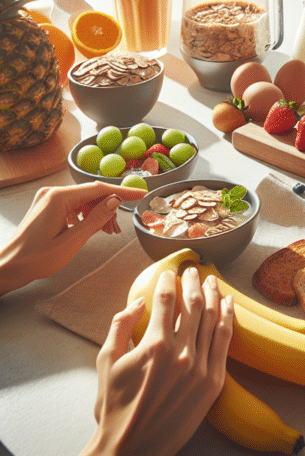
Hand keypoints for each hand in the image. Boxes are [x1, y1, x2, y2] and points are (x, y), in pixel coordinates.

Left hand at [0, 182, 146, 294]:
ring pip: (84, 199)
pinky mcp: (48, 205)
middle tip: (117, 228)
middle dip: (109, 208)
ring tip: (107, 231)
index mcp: (58, 198)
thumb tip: (115, 202)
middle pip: (91, 194)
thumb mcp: (72, 240)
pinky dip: (87, 214)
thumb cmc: (36, 258)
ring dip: (98, 212)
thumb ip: (96, 219)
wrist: (10, 266)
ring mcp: (49, 198)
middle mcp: (53, 193)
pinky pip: (75, 205)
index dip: (121, 191)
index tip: (140, 194)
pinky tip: (93, 227)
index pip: (98, 189)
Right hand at [62, 267, 233, 455]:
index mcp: (154, 345)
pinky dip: (227, 318)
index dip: (169, 282)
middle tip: (193, 270)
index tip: (170, 272)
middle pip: (193, 304)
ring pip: (213, 318)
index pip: (167, 301)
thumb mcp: (106, 362)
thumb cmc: (115, 406)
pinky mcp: (214, 381)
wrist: (133, 448)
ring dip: (213, 295)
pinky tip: (227, 304)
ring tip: (212, 280)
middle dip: (193, 282)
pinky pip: (225, 341)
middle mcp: (181, 352)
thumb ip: (119, 326)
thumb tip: (137, 302)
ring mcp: (201, 367)